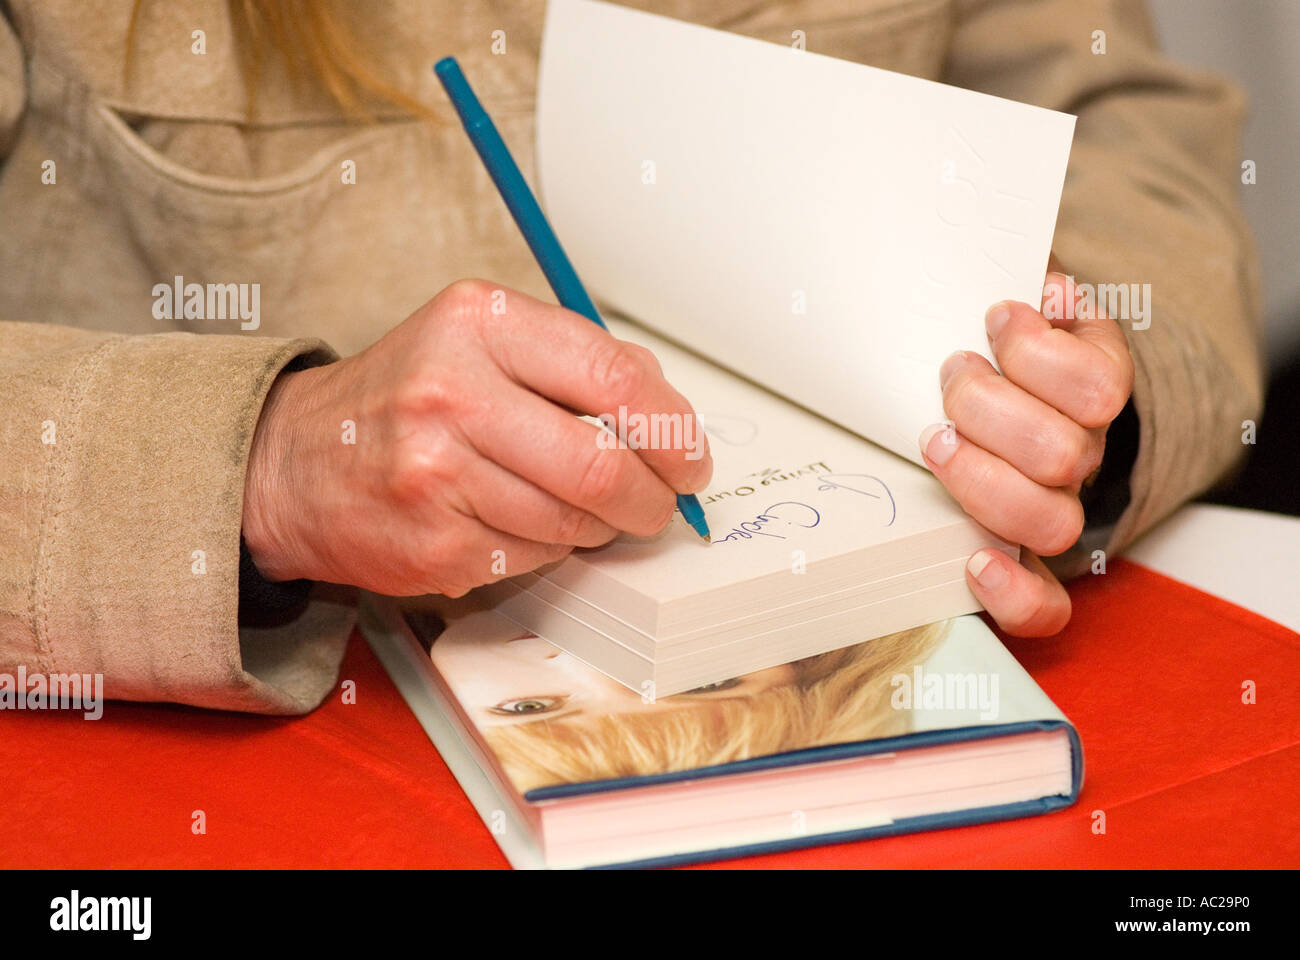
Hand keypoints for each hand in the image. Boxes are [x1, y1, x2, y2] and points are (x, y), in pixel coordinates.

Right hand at [242, 279, 711, 596]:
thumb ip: (576, 361)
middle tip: (661, 505)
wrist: (294, 461)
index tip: (691, 458)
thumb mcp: (481, 339)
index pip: (616, 379)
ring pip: (575, 523)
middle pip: (604, 465)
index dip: (674, 429)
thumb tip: (669, 418)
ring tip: (583, 511)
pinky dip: (549, 550)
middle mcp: (453, 394)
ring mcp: (438, 476)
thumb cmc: (406, 395)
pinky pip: (535, 559)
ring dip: (600, 527)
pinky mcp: (434, 545)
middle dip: (653, 497)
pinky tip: (522, 525)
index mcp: (480, 325)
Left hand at [919, 260, 1133, 635]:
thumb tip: (1047, 292)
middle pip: (1062, 453)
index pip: (1097, 386)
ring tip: (934, 436)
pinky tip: (975, 564)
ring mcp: (1053, 506)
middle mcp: (1080, 455)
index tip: (992, 316)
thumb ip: (1028, 281)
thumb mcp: (1013, 298)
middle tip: (949, 374)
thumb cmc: (987, 342)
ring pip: (1050, 521)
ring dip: (980, 478)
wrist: (981, 388)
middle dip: (987, 408)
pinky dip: (1014, 592)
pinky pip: (1045, 606)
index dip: (1039, 354)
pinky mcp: (1022, 558)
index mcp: (1089, 390)